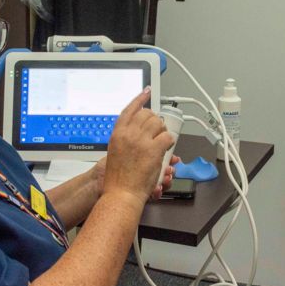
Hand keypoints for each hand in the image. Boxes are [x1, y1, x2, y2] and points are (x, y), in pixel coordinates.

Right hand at [103, 88, 174, 202]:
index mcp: (117, 134)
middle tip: (158, 130)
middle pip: (147, 115)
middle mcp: (128, 134)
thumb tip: (137, 131)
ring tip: (161, 141)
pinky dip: (169, 142)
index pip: (129, 109)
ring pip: (159, 124)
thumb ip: (124, 139)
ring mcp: (141, 141)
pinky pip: (167, 137)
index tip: (146, 92)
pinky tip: (166, 148)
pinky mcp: (153, 149)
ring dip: (163, 131)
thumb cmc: (118, 179)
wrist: (121, 193)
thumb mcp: (115, 152)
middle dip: (155, 120)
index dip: (139, 99)